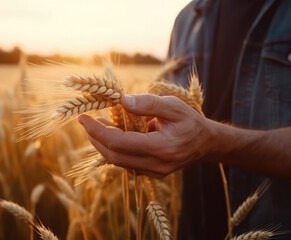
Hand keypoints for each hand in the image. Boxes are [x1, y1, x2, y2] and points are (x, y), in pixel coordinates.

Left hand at [78, 94, 212, 177]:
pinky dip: (115, 150)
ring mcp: (155, 172)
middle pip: (114, 156)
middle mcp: (157, 165)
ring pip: (119, 162)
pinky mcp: (152, 174)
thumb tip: (121, 101)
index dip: (98, 131)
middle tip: (87, 121)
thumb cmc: (190, 121)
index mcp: (163, 147)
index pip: (120, 143)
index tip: (84, 118)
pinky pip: (127, 163)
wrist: (205, 143)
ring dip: (104, 145)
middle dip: (96, 139)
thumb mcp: (173, 106)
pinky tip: (113, 135)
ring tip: (98, 126)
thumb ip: (148, 103)